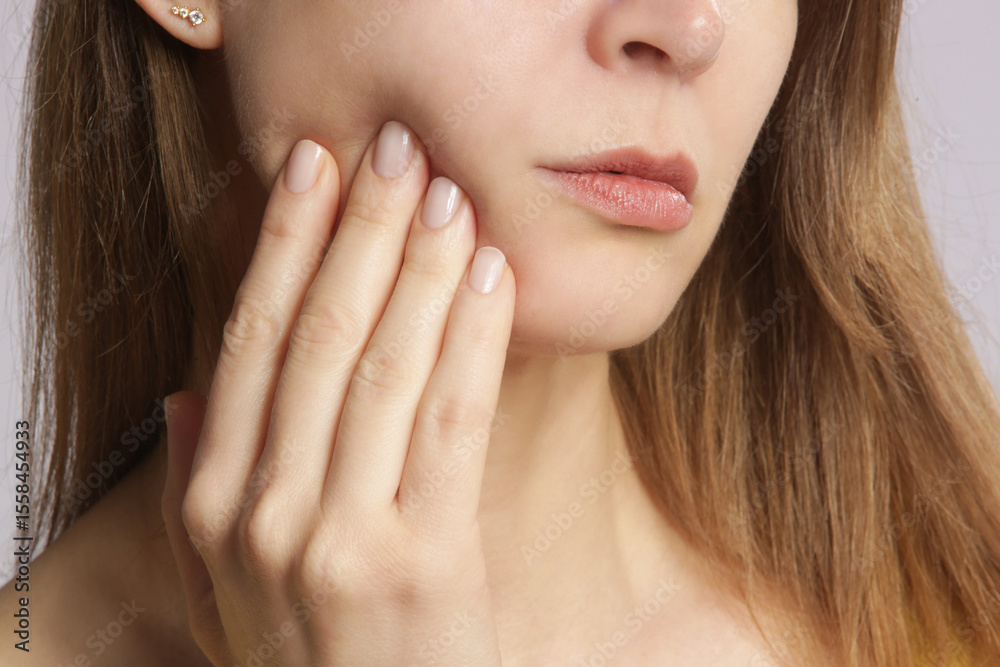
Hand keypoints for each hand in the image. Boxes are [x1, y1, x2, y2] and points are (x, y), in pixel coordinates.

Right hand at [160, 120, 513, 665]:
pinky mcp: (426, 560)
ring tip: (449, 194)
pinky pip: (451, 422)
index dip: (281, 247)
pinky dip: (472, 340)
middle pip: (315, 337)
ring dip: (420, 268)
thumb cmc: (308, 666)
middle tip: (396, 150)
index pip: (247, 344)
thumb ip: (193, 493)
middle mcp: (264, 512)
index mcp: (211, 508)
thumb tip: (187, 392)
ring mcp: (341, 536)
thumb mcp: (217, 595)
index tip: (313, 172)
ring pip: (383, 366)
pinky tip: (489, 278)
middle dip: (360, 232)